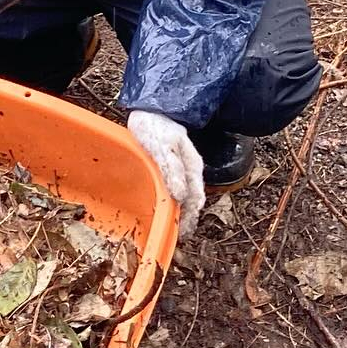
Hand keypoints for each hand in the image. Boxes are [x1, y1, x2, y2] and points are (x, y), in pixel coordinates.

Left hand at [127, 110, 205, 236]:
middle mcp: (190, 171)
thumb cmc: (156, 126)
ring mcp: (181, 169)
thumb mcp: (163, 148)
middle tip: (178, 239)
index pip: (195, 200)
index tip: (184, 235)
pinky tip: (165, 208)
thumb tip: (181, 197)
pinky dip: (172, 202)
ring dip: (180, 213)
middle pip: (192, 201)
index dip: (191, 219)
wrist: (150, 108)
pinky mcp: (171, 167)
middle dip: (187, 220)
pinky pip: (174, 189)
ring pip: (184, 196)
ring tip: (173, 229)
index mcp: (192, 167)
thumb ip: (172, 171)